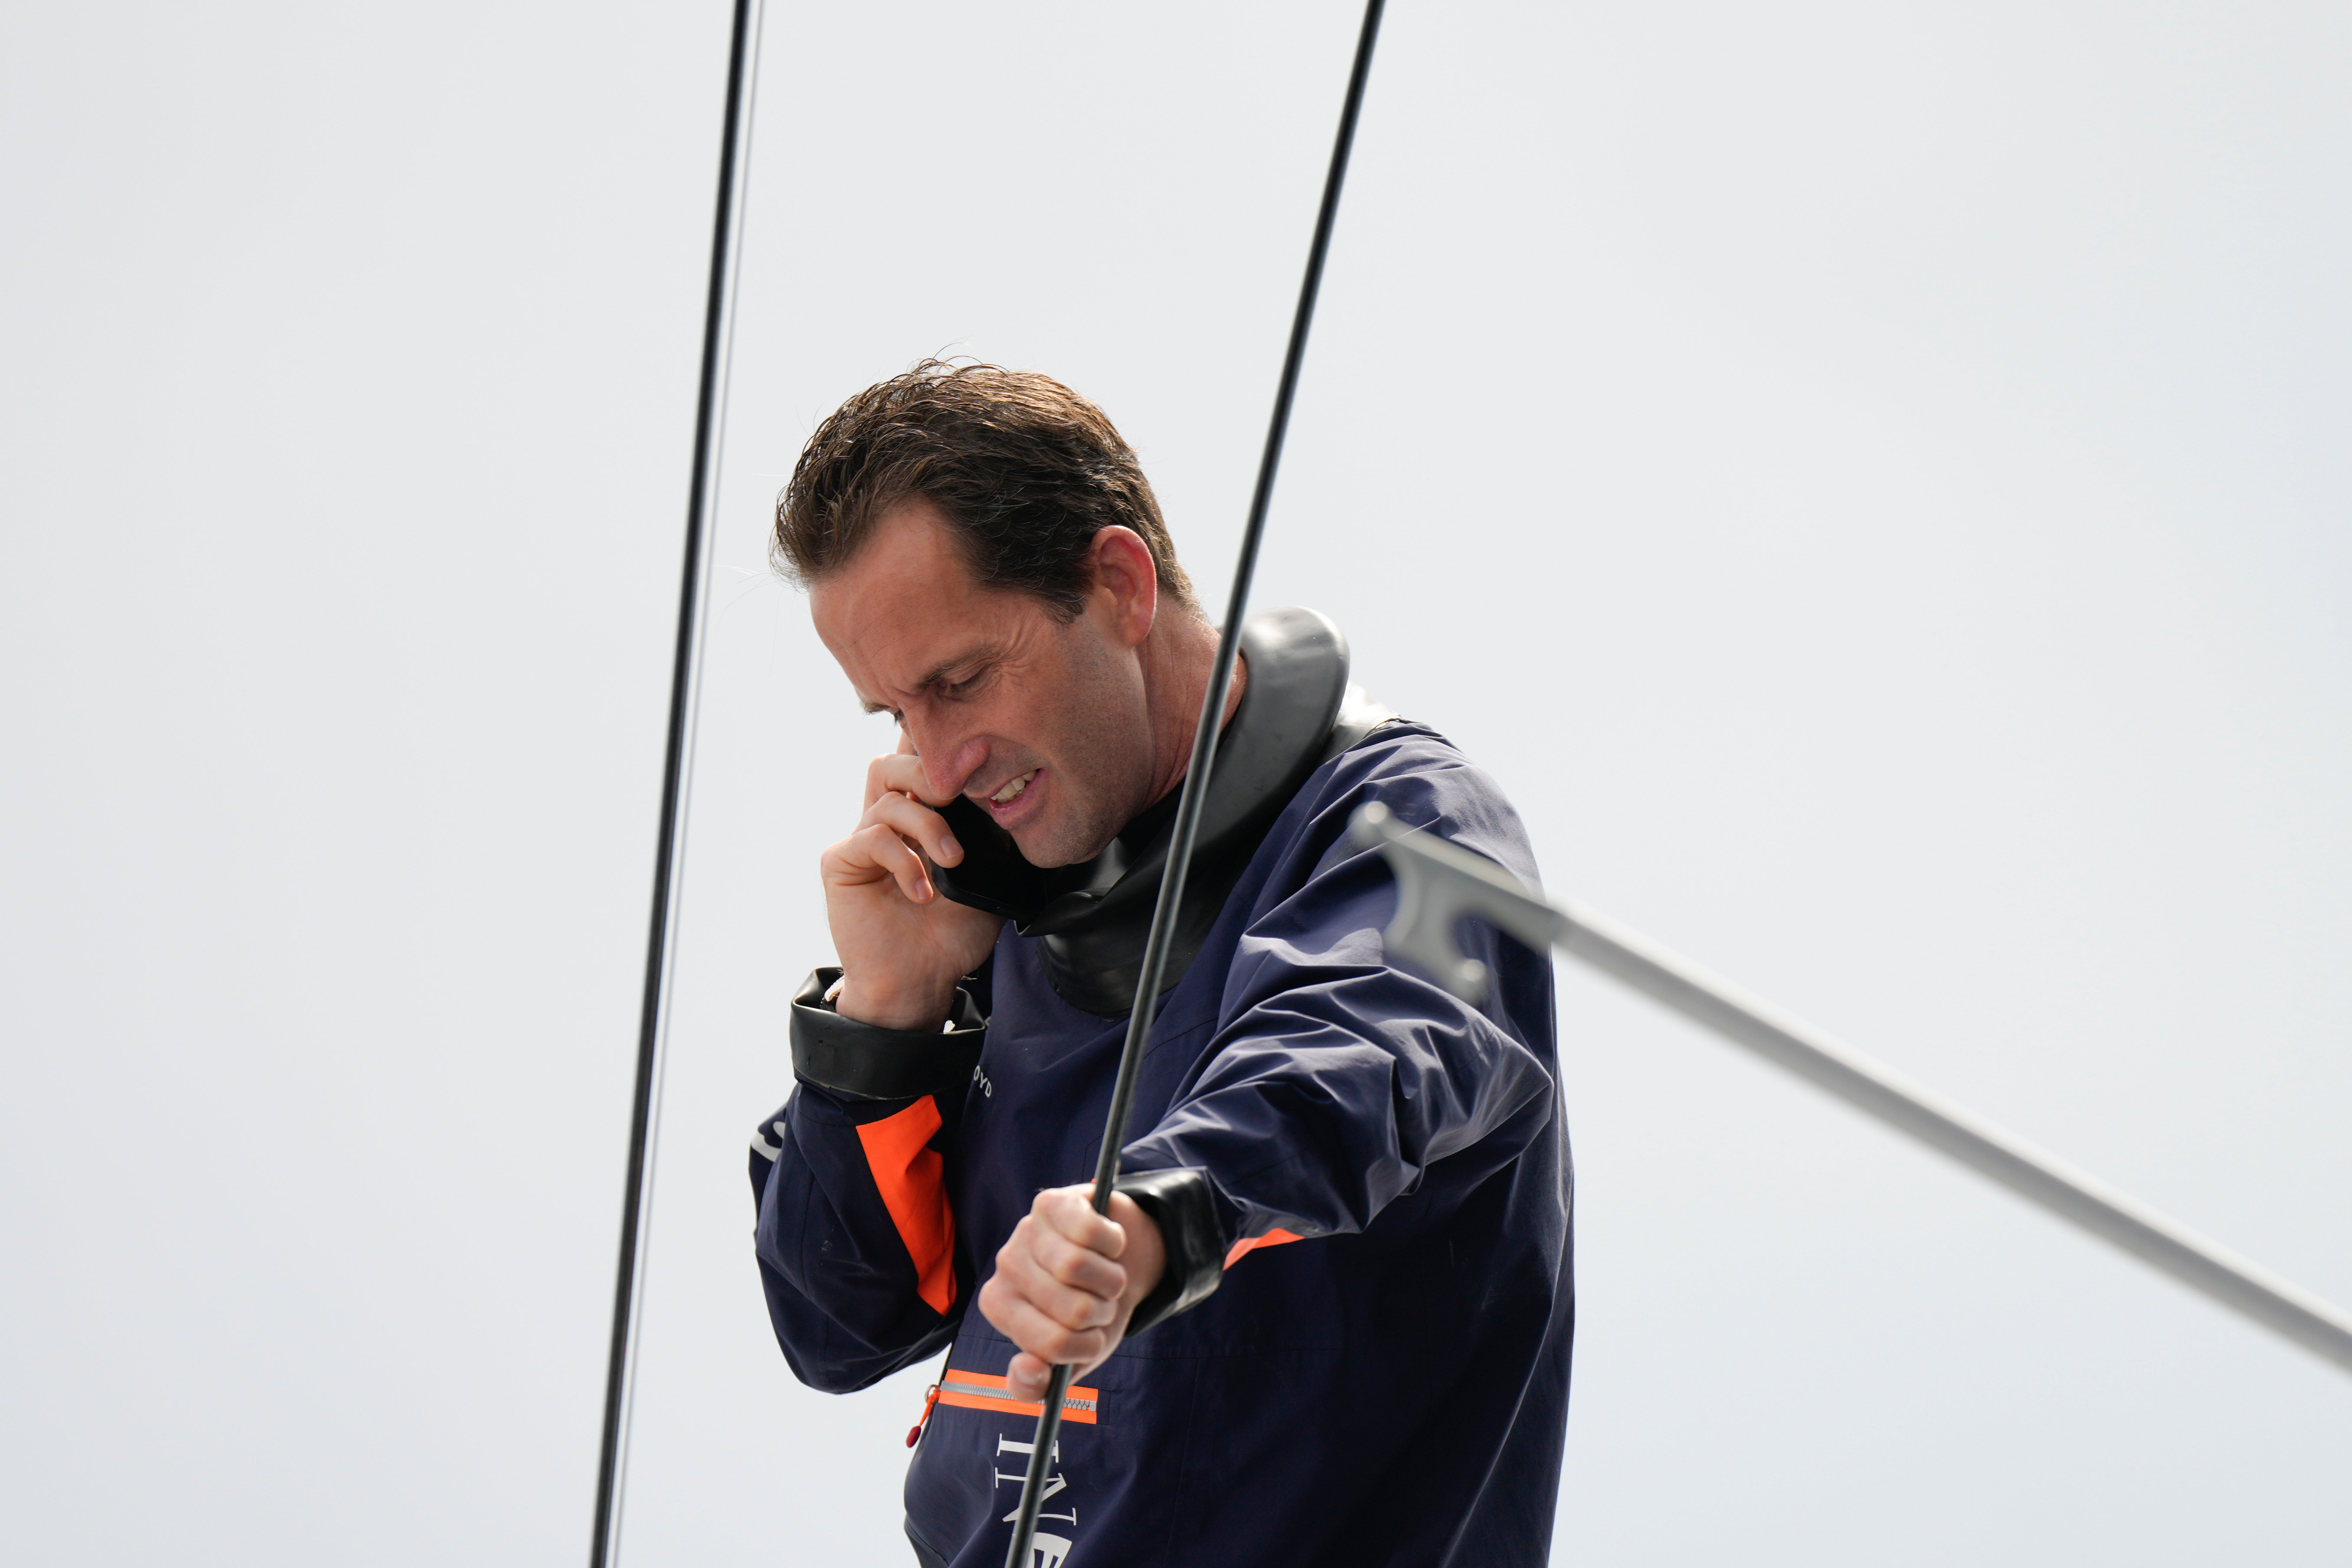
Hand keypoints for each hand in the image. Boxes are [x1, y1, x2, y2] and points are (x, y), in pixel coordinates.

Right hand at [821, 740, 1003, 1030]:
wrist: (922, 981)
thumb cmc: (952, 935)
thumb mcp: (986, 880)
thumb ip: (989, 838)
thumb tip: (1003, 797)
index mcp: (920, 820)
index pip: (923, 767)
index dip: (944, 751)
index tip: (983, 750)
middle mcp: (887, 823)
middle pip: (892, 762)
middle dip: (928, 768)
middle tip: (957, 794)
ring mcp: (862, 840)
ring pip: (888, 798)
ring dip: (928, 825)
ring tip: (952, 861)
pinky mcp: (841, 862)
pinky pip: (871, 838)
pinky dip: (904, 861)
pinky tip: (922, 893)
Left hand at [979, 1184, 1165, 1400]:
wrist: (1118, 1260)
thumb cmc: (1088, 1312)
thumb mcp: (1069, 1358)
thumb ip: (1041, 1384)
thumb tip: (1028, 1370)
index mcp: (1000, 1307)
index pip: (1050, 1345)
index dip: (1087, 1345)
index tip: (1089, 1335)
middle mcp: (1005, 1266)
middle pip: (1071, 1307)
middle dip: (1101, 1311)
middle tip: (1098, 1301)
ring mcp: (1026, 1230)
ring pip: (1078, 1266)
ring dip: (1110, 1280)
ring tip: (1104, 1276)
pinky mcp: (1052, 1202)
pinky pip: (1092, 1231)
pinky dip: (1113, 1244)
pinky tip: (1107, 1245)